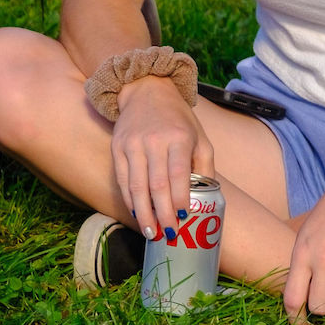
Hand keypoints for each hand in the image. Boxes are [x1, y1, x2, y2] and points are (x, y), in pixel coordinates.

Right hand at [111, 75, 209, 243]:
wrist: (146, 91)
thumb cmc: (177, 118)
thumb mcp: (199, 136)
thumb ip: (205, 164)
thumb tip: (206, 195)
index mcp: (178, 137)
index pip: (179, 174)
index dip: (180, 199)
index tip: (184, 217)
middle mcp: (153, 141)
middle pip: (156, 185)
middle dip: (162, 214)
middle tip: (168, 234)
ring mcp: (132, 144)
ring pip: (135, 186)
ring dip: (143, 213)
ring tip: (150, 232)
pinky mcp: (117, 147)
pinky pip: (122, 179)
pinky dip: (129, 199)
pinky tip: (136, 212)